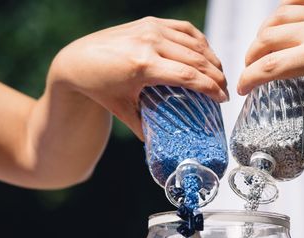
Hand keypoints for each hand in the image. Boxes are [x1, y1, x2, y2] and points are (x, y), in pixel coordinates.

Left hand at [47, 17, 227, 138]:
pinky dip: (200, 42)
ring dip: (212, 60)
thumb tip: (168, 149)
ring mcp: (150, 29)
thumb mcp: (124, 112)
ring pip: (194, 43)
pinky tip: (206, 55)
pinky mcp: (150, 22)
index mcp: (143, 65)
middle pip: (197, 59)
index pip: (189, 76)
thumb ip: (146, 130)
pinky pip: (185, 29)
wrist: (78, 61)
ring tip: (220, 76)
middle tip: (225, 91)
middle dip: (216, 76)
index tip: (223, 99)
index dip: (211, 88)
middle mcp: (149, 43)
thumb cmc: (100, 88)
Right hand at [238, 0, 303, 124]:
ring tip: (261, 48)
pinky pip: (297, 0)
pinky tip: (280, 24)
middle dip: (250, 57)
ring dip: (263, 33)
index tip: (242, 89)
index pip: (270, 68)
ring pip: (277, 17)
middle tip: (250, 69)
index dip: (249, 79)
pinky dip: (282, 11)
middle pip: (266, 40)